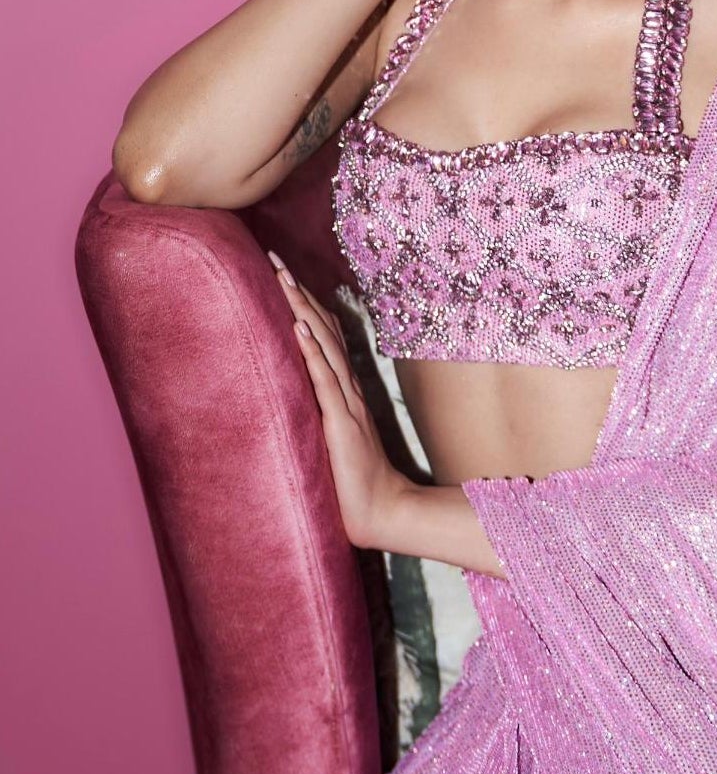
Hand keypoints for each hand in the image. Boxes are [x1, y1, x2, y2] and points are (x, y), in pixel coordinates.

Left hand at [266, 250, 414, 549]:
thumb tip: (292, 405)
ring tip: (283, 280)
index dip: (307, 306)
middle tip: (276, 259)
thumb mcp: (330, 443)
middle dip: (300, 294)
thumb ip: (319, 420)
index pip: (326, 339)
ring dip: (302, 311)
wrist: (382, 513)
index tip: (285, 276)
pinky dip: (312, 353)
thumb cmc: (354, 486)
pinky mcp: (342, 424)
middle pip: (324, 331)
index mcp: (345, 394)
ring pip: (324, 346)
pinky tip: (299, 329)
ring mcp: (347, 404)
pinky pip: (326, 382)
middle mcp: (348, 390)